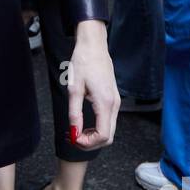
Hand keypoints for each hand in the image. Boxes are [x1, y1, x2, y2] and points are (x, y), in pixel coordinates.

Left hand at [68, 20, 119, 148]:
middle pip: (109, 137)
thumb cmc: (83, 63)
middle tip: (74, 138)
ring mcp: (115, 102)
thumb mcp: (74, 89)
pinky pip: (108, 121)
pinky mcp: (113, 99)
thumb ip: (74, 113)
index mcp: (105, 103)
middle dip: (91, 142)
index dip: (88, 143)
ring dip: (94, 136)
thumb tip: (74, 132)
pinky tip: (84, 124)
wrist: (94, 46)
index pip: (103, 135)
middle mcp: (114, 105)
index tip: (74, 138)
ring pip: (109, 130)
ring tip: (76, 131)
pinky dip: (97, 127)